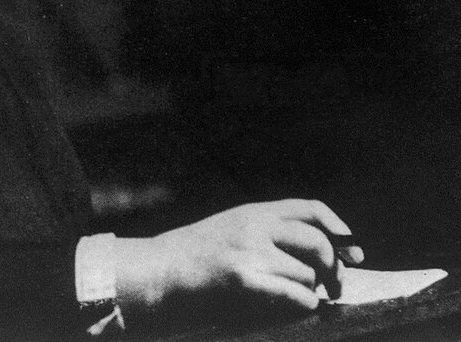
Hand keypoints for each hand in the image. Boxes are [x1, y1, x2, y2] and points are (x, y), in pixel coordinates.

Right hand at [114, 199, 363, 316]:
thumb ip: (266, 231)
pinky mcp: (244, 279)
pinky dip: (304, 304)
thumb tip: (317, 252)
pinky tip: (297, 306)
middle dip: (334, 268)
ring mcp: (249, 251)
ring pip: (307, 273)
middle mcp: (254, 226)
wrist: (159, 270)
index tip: (354, 253)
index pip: (309, 208)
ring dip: (310, 290)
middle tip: (334, 287)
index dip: (339, 229)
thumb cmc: (195, 256)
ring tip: (297, 296)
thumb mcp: (231, 228)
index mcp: (253, 212)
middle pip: (317, 241)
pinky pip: (296, 294)